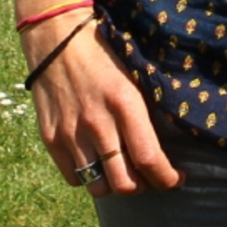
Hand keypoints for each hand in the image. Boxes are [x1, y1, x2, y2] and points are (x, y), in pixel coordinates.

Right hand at [25, 14, 178, 194]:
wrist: (57, 39)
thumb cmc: (103, 56)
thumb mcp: (134, 79)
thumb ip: (147, 114)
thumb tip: (167, 148)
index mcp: (124, 103)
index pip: (149, 159)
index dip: (167, 178)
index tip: (175, 178)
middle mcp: (97, 123)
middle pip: (124, 184)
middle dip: (142, 186)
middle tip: (148, 176)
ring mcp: (71, 134)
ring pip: (99, 188)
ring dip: (113, 184)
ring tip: (120, 169)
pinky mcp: (50, 139)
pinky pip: (74, 179)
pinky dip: (88, 176)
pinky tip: (95, 159)